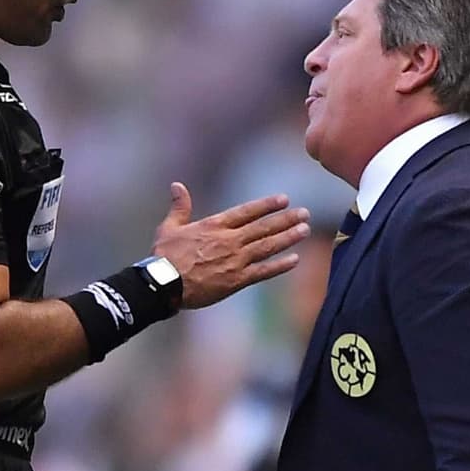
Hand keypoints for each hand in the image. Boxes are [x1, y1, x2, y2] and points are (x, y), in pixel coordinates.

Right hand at [153, 182, 309, 308]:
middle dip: (286, 219)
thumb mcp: (170, 227)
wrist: (164, 285)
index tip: (284, 199)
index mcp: (215, 226)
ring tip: (304, 230)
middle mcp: (229, 240)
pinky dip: (279, 266)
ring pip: (267, 246)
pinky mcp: (236, 281)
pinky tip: (294, 260)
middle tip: (305, 213)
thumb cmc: (164, 257)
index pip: (246, 212)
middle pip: (263, 227)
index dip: (266, 205)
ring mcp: (235, 261)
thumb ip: (179, 207)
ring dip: (288, 237)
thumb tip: (177, 186)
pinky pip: (262, 272)